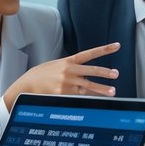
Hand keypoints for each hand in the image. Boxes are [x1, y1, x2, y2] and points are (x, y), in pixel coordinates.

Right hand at [4, 43, 120, 107]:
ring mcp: (67, 82)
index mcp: (69, 61)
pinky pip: (79, 96)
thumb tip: (87, 78)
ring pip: (89, 86)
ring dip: (102, 89)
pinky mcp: (64, 94)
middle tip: (116, 74)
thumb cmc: (43, 75)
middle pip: (92, 70)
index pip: (90, 53)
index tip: (116, 46)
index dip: (104, 49)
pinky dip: (86, 97)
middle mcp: (69, 70)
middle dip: (105, 73)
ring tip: (112, 91)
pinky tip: (93, 99)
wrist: (28, 84)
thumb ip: (72, 69)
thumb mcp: (57, 66)